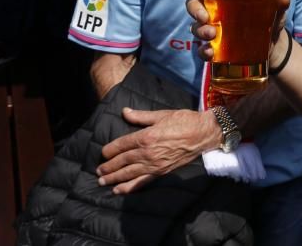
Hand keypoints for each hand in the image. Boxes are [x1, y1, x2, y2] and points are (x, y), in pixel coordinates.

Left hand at [95, 107, 221, 193]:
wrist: (203, 134)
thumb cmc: (184, 121)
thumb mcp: (161, 115)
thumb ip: (141, 116)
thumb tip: (124, 112)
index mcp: (146, 137)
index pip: (122, 145)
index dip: (110, 150)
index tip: (103, 153)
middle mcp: (148, 153)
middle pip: (122, 161)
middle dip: (108, 166)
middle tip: (98, 170)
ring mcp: (154, 164)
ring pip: (129, 173)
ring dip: (114, 178)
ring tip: (102, 181)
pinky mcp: (161, 172)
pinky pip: (142, 181)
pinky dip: (130, 187)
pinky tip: (119, 190)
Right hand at [186, 0, 291, 63]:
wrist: (274, 46)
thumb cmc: (271, 18)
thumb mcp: (277, 9)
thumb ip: (280, 2)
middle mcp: (214, 10)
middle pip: (194, 4)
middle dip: (195, 9)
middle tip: (205, 16)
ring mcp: (213, 29)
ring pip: (196, 26)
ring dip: (199, 30)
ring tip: (211, 34)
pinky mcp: (216, 48)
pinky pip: (202, 49)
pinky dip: (203, 51)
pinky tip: (210, 52)